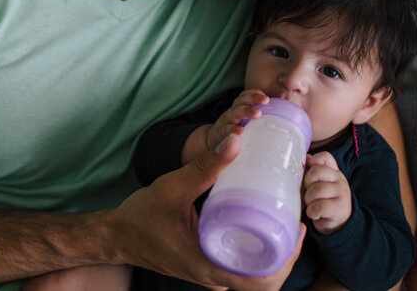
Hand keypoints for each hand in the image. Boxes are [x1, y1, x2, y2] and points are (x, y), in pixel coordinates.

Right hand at [104, 134, 304, 290]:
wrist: (117, 236)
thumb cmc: (142, 215)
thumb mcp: (174, 186)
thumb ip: (205, 165)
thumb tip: (237, 139)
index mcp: (209, 265)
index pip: (262, 280)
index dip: (290, 257)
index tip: (300, 226)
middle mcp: (213, 276)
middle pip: (265, 280)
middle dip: (288, 253)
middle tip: (296, 219)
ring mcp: (209, 275)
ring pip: (254, 275)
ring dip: (275, 253)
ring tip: (284, 220)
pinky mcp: (206, 266)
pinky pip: (240, 267)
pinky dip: (257, 252)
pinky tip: (259, 225)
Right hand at [204, 89, 268, 150]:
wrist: (213, 144)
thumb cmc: (234, 134)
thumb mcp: (246, 126)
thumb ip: (261, 123)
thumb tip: (288, 127)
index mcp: (239, 110)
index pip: (245, 97)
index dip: (254, 94)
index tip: (266, 97)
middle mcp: (232, 113)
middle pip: (241, 101)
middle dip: (253, 98)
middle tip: (266, 100)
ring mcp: (225, 122)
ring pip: (234, 113)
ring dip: (246, 111)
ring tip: (258, 114)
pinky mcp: (219, 134)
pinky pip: (225, 130)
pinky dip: (232, 130)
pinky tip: (240, 131)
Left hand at [303, 151, 351, 234]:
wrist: (339, 222)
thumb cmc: (323, 199)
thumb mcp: (318, 184)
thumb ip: (311, 172)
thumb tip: (307, 158)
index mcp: (332, 171)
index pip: (325, 157)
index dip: (313, 162)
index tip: (307, 172)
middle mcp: (339, 179)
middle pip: (317, 172)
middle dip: (306, 183)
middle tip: (307, 192)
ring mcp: (341, 193)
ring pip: (317, 190)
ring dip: (308, 199)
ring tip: (310, 204)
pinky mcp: (339, 208)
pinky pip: (320, 206)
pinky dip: (312, 211)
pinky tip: (313, 213)